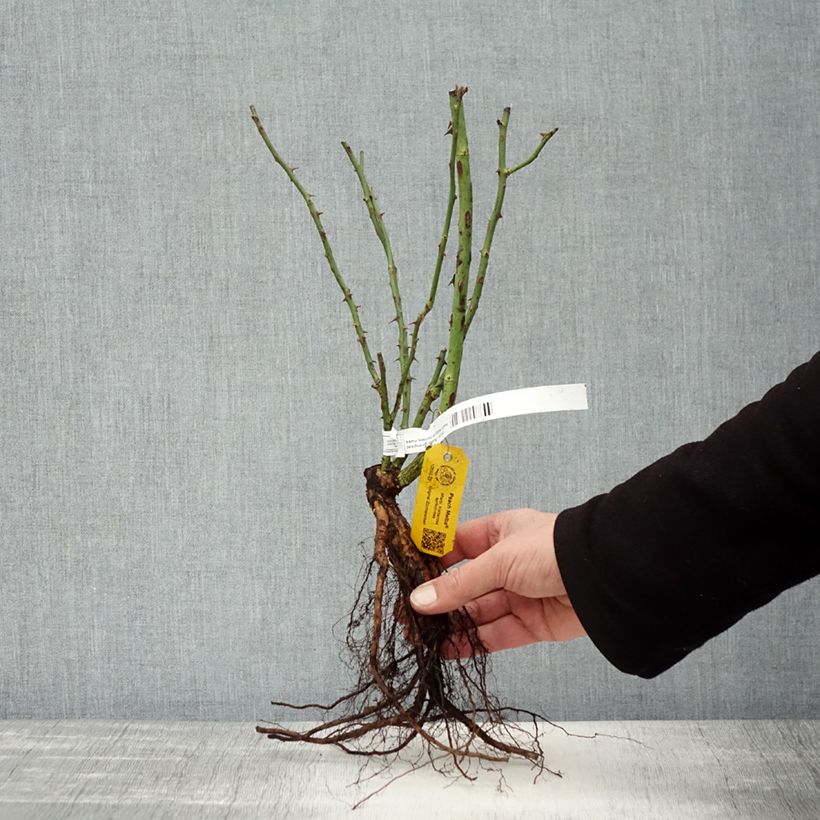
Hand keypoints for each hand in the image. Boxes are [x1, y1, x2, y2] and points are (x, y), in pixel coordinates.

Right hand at [409, 509, 585, 656]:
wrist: (605, 577)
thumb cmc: (550, 551)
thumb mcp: (498, 560)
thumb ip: (459, 585)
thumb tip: (419, 601)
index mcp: (500, 533)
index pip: (457, 545)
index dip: (432, 559)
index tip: (406, 576)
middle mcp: (508, 563)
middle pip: (465, 582)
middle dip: (438, 599)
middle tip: (408, 616)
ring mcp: (520, 594)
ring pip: (477, 611)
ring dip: (451, 623)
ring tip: (421, 637)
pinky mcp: (532, 624)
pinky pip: (495, 634)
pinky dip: (472, 642)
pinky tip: (447, 649)